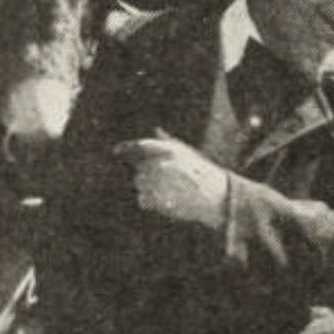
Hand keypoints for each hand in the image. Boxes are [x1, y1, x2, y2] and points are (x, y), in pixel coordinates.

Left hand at [113, 130, 228, 226]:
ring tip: (168, 192)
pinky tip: (165, 201)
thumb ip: (169, 142)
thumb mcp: (189, 153)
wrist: (217, 197)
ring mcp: (158, 183)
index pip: (140, 145)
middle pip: (140, 169)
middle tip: (164, 183)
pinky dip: (150, 202)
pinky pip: (143, 199)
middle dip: (147, 175)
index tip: (116, 151)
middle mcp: (161, 164)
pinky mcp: (157, 199)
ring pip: (140, 185)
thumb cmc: (204, 174)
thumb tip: (156, 131)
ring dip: (148, 189)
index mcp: (169, 150)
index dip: (125, 147)